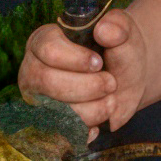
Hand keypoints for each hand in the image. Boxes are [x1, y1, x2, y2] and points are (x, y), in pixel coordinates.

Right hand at [18, 8, 143, 138]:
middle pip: (47, 82)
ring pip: (56, 111)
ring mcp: (39, 98)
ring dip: (93, 109)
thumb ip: (117, 27)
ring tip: (111, 100)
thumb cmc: (119, 49)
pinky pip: (64, 133)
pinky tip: (100, 117)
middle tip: (111, 83)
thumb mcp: (124, 32)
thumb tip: (104, 31)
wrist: (127, 78)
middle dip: (87, 87)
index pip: (48, 50)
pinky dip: (88, 128)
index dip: (76, 59)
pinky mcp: (50, 121)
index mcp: (44, 40)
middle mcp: (34, 69)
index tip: (99, 63)